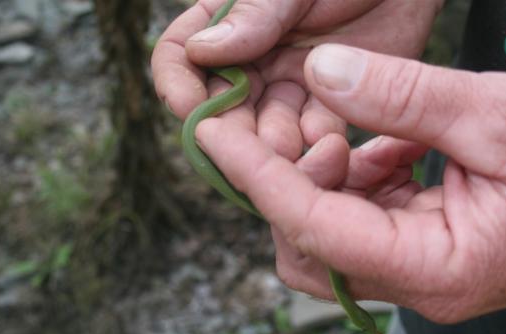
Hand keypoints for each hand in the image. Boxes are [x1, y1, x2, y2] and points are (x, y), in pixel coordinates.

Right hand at [152, 0, 443, 158]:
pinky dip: (317, 144)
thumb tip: (201, 50)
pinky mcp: (329, 104)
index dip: (177, 85)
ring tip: (293, 148)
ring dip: (275, 144)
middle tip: (248, 147)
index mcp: (229, 25)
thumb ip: (254, 13)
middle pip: (223, 107)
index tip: (188, 108)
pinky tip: (327, 144)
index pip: (181, 56)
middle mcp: (252, 60)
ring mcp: (289, 85)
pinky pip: (315, 133)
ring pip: (267, 128)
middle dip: (232, 131)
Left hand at [195, 44, 505, 323]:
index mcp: (438, 270)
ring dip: (322, 181)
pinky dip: (356, 178)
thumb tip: (321, 74)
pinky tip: (380, 143)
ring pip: (331, 234)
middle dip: (286, 187)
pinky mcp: (426, 246)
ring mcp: (422, 269)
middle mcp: (421, 284)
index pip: (316, 228)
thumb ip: (404, 96)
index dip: (259, 177)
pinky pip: (364, 217)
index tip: (212, 133)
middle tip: (298, 129)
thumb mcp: (499, 112)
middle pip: (310, 247)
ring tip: (346, 132)